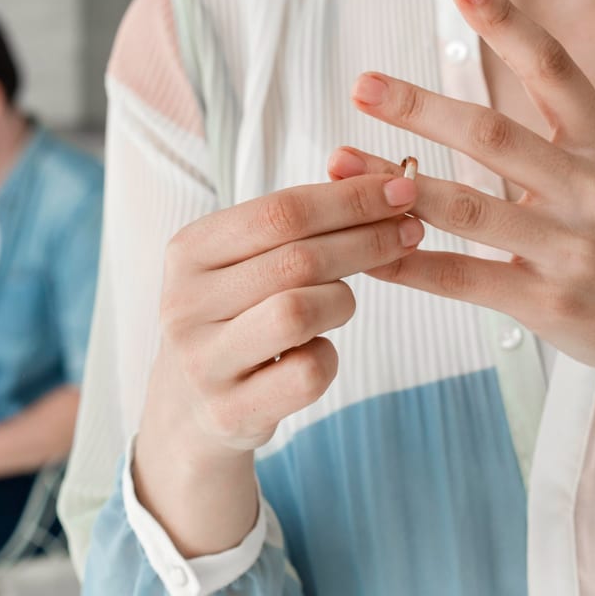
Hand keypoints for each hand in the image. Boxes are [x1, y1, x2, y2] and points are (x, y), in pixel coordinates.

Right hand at [129, 173, 422, 554]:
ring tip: (345, 301)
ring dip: (343, 301)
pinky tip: (316, 352)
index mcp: (187, 252)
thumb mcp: (241, 265)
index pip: (279, 211)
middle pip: (297, 259)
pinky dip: (328, 357)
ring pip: (301, 312)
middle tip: (410, 232)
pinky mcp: (229, 412)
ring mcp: (203, 362)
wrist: (187, 411)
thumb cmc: (234, 320)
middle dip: (367, 240)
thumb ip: (294, 226)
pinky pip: (308, 373)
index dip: (350, 199)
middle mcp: (183, 304)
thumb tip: (384, 183)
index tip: (403, 189)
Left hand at [342, 0, 594, 398]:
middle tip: (362, 85)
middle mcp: (590, 191)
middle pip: (492, 136)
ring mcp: (567, 249)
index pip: (555, 71)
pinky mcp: (548, 303)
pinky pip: (465, 279)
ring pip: (467, 209)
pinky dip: (411, 267)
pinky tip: (364, 255)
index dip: (509, 26)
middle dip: (421, 108)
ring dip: (398, 185)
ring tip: (340, 165)